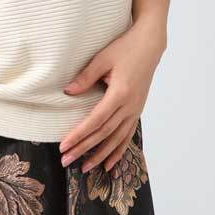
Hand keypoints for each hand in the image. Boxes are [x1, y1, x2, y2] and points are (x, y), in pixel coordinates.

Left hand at [58, 18, 165, 172]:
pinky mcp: (137, 111)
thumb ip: (85, 77)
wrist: (150, 46)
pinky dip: (118, 151)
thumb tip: (68, 92)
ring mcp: (135, 110)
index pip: (95, 120)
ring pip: (117, 139)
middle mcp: (130, 106)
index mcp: (120, 94)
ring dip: (100, 155)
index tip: (64, 146)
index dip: (79, 135)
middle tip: (66, 161)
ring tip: (85, 168)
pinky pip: (127, 135)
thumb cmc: (126, 49)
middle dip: (84, 150)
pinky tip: (109, 164)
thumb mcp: (103, 59)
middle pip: (104, 134)